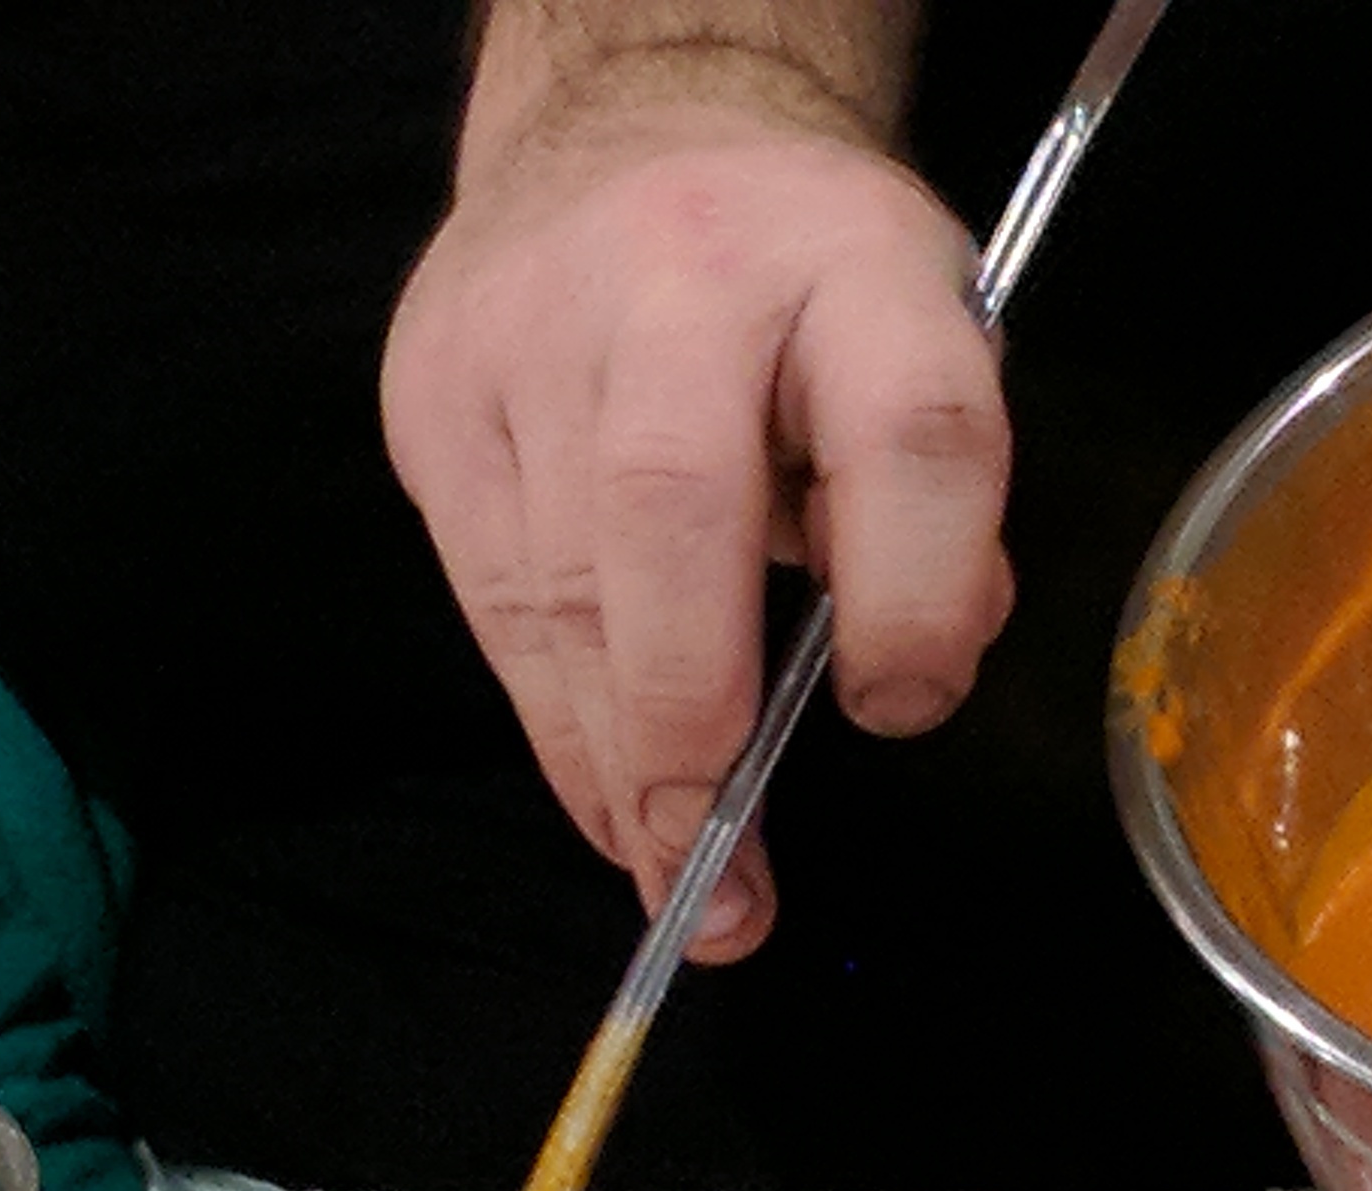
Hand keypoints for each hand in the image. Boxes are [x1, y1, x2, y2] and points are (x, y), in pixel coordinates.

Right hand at [383, 96, 1012, 961]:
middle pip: (671, 512)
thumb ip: (937, 505)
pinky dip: (551, 720)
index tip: (899, 709)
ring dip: (613, 765)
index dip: (911, 593)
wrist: (633, 122)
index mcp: (851, 260)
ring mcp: (527, 331)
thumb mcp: (922, 342)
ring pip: (555, 581)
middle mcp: (676, 280)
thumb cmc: (801, 280)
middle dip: (692, 726)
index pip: (906, 429)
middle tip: (725, 884)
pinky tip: (604, 802)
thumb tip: (909, 672)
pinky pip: (488, 596)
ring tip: (672, 886)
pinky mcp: (434, 392)